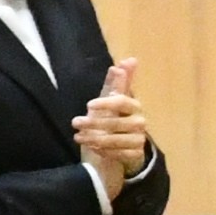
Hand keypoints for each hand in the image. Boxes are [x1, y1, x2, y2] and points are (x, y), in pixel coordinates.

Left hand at [73, 58, 151, 188]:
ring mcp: (139, 140)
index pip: (122, 101)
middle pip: (116, 122)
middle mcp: (140, 122)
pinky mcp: (135, 155)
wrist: (117, 149)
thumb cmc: (112, 121)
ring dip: (94, 138)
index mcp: (134, 106)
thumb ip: (117, 82)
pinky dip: (103, 151)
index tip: (89, 105)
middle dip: (93, 122)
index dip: (106, 102)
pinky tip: (92, 147)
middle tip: (75, 123)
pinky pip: (118, 154)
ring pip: (115, 139)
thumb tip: (130, 59)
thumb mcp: (109, 101)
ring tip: (78, 137)